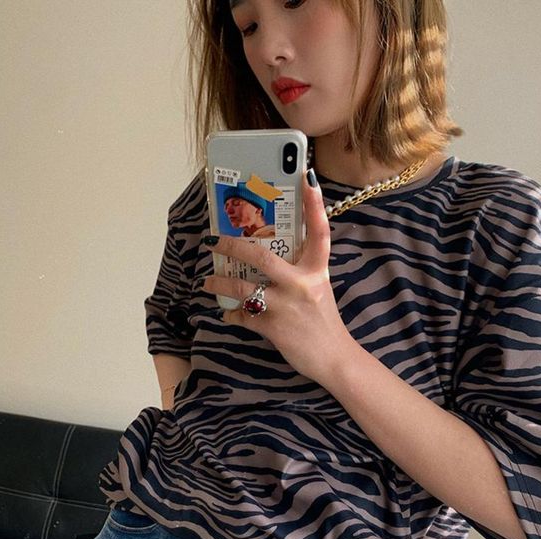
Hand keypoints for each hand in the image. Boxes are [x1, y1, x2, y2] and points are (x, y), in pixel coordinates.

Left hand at [201, 170, 355, 384]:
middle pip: (261, 257)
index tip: (307, 177)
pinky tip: (228, 313)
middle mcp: (302, 283)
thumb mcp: (318, 289)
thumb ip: (299, 272)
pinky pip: (243, 316)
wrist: (333, 358)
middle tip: (212, 240)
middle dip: (232, 246)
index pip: (319, 232)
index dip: (314, 204)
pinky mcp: (273, 327)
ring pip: (243, 288)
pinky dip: (232, 314)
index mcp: (317, 271)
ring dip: (220, 283)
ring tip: (207, 280)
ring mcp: (286, 305)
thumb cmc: (324, 321)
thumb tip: (269, 259)